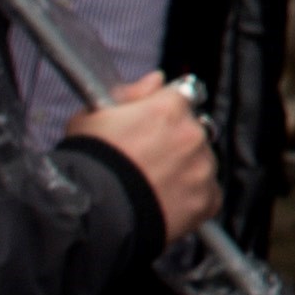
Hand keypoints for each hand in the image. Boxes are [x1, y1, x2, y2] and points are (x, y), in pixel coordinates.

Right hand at [70, 72, 220, 242]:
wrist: (88, 215)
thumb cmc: (86, 164)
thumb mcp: (93, 116)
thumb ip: (129, 94)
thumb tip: (157, 80)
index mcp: (170, 107)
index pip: (185, 95)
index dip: (169, 111)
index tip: (158, 125)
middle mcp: (192, 133)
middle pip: (195, 131)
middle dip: (177, 141)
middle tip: (149, 161)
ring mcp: (203, 167)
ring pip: (203, 162)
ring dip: (187, 169)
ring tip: (154, 185)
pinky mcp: (206, 200)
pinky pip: (208, 194)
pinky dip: (193, 199)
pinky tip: (166, 203)